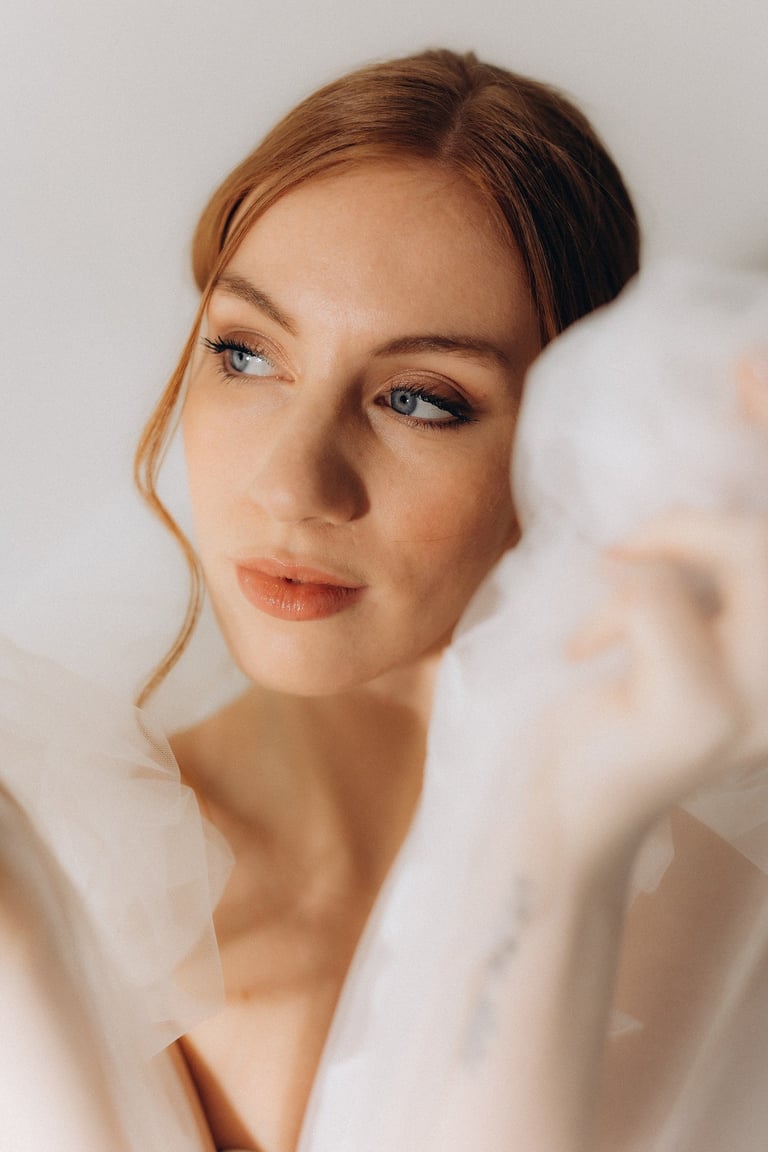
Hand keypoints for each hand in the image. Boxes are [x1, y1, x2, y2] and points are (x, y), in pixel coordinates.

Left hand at [539, 355, 767, 863]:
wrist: (556, 804)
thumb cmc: (608, 697)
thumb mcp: (664, 614)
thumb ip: (697, 558)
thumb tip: (706, 446)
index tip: (749, 366)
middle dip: (740, 475)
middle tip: (657, 491)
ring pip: (755, 554)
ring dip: (670, 543)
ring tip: (616, 568)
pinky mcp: (704, 715)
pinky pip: (660, 598)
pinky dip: (615, 604)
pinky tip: (585, 647)